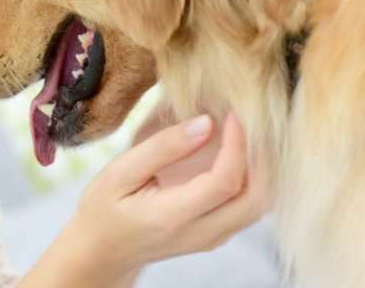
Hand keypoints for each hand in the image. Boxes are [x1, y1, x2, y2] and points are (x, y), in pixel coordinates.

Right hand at [34, 112, 270, 286]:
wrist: (103, 250)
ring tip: (245, 133)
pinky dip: (253, 178)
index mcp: (172, 217)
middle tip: (249, 122)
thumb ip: (162, 148)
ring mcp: (213, 239)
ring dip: (262, 168)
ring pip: (260, 205)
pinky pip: (249, 206)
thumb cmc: (104, 207)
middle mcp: (201, 234)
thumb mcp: (120, 172)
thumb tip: (206, 123)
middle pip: (257, 199)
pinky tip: (237, 152)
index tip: (232, 114)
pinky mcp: (218, 235)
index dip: (237, 145)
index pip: (225, 182)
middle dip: (262, 157)